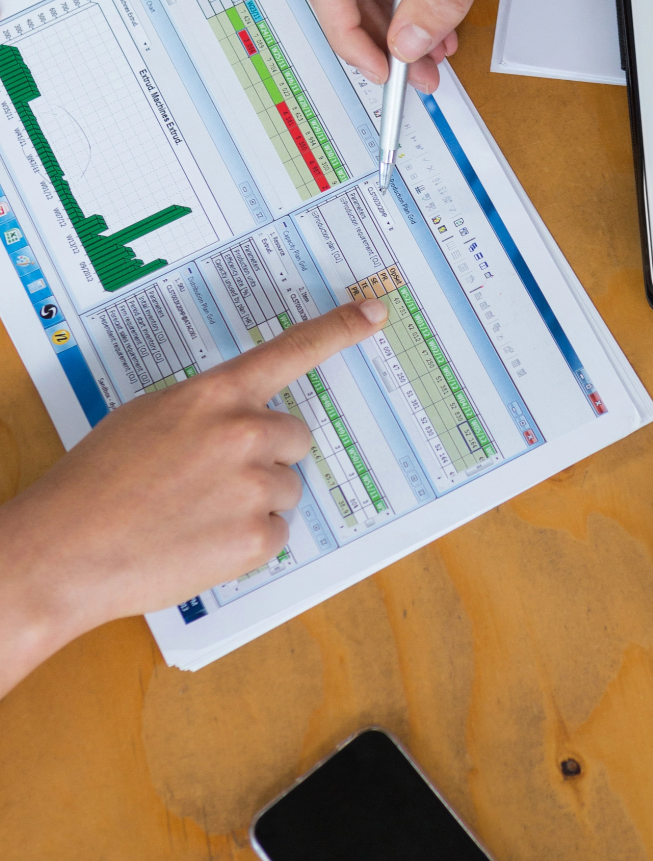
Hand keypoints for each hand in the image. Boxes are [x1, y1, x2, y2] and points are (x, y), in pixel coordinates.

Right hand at [0, 297, 387, 697]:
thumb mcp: (148, 416)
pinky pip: (274, 534)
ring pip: (286, 488)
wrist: (69, 547)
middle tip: (214, 478)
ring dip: (255, 501)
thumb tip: (235, 418)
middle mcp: (243, 432)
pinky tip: (200, 542)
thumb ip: (203, 409)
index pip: (290, 351)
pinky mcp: (254, 536)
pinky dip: (246, 543)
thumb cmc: (98, 481)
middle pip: (294, 437)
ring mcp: (253, 485)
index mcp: (214, 394)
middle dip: (267, 456)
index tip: (373, 313)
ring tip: (196, 514)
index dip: (337, 331)